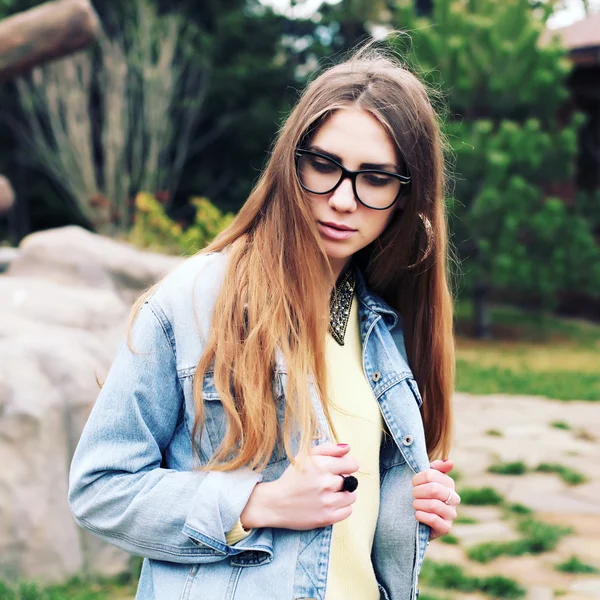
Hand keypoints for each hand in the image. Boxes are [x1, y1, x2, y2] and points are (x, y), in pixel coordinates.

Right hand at [240, 442, 358, 529]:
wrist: (275, 503)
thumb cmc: (291, 478)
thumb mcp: (305, 456)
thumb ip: (328, 448)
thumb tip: (348, 448)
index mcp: (322, 466)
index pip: (352, 464)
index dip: (347, 465)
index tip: (340, 469)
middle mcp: (326, 483)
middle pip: (351, 480)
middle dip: (342, 480)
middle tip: (328, 482)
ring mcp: (327, 502)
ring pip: (351, 497)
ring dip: (343, 495)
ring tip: (329, 494)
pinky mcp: (326, 518)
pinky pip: (347, 511)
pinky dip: (341, 508)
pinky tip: (329, 504)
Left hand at [412, 459, 460, 540]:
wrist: (418, 519)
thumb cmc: (421, 494)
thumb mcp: (426, 479)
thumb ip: (435, 468)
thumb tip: (450, 462)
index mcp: (449, 483)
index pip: (431, 475)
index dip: (417, 479)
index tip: (413, 483)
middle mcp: (454, 498)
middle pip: (434, 489)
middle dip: (418, 492)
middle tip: (413, 494)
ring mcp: (451, 514)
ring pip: (433, 505)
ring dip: (418, 504)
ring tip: (415, 504)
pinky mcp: (446, 528)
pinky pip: (434, 520)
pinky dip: (421, 516)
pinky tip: (417, 514)